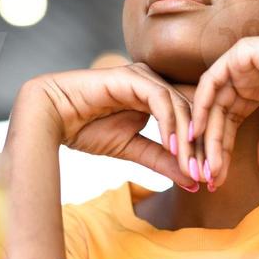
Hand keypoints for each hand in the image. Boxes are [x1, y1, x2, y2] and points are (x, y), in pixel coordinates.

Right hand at [14, 63, 208, 189]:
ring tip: (193, 167)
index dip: (201, 149)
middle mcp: (154, 83)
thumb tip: (192, 181)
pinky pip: (160, 99)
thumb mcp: (132, 149)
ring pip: (180, 106)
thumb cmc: (86, 129)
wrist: (50, 116)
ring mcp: (144, 77)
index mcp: (156, 96)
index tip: (208, 179)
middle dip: (201, 147)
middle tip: (208, 176)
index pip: (190, 120)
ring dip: (188, 139)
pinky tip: (173, 145)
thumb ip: (162, 161)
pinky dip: (170, 123)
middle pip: (191, 113)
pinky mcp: (132, 76)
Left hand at [191, 30, 258, 183]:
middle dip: (212, 147)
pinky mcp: (239, 54)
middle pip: (218, 114)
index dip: (223, 149)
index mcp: (255, 89)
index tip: (218, 177)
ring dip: (206, 133)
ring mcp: (240, 63)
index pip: (230, 121)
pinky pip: (211, 81)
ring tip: (205, 162)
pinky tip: (200, 130)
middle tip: (209, 176)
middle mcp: (244, 77)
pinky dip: (202, 105)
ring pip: (213, 101)